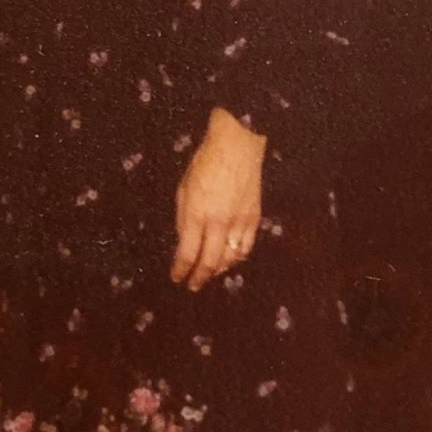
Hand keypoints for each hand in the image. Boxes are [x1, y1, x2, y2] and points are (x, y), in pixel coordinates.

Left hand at [171, 107, 265, 291]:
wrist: (237, 146)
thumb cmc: (204, 164)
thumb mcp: (183, 189)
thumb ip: (183, 219)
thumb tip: (185, 242)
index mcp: (196, 214)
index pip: (187, 253)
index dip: (181, 270)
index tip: (176, 278)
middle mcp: (219, 222)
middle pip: (210, 262)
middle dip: (199, 278)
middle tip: (193, 285)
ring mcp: (239, 222)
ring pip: (230, 259)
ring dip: (218, 271)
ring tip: (209, 274)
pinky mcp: (254, 219)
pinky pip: (246, 247)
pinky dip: (236, 258)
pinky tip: (228, 260)